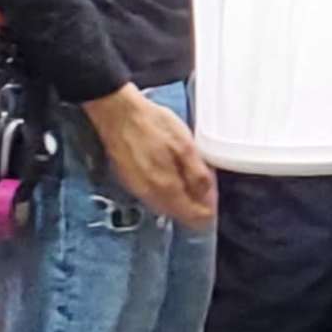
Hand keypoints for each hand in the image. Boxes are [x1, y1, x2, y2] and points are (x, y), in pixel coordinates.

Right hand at [83, 87, 216, 229]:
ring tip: (188, 174)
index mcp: (167, 189)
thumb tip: (207, 200)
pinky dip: (166, 191)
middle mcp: (150, 196)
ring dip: (181, 198)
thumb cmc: (154, 125)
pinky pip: (153, 197)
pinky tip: (170, 173)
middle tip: (203, 180)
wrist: (118, 113)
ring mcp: (137, 190)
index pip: (193, 217)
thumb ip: (198, 176)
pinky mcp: (129, 182)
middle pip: (179, 214)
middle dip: (195, 203)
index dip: (208, 209)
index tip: (213, 192)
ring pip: (166, 206)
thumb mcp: (186, 146)